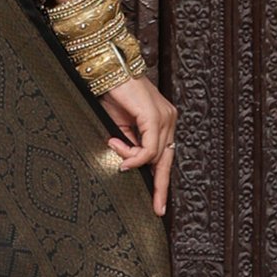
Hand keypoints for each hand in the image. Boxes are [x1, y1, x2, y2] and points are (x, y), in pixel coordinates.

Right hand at [97, 73, 177, 215]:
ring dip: (130, 159)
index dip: (161, 181)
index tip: (157, 203)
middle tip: (157, 209)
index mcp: (162, 122)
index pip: (165, 156)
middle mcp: (169, 120)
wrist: (108, 67)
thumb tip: (127, 164)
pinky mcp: (155, 116)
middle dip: (161, 187)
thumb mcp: (119, 125)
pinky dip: (133, 155)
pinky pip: (148, 149)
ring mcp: (165, 118)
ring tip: (112, 147)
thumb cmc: (111, 93)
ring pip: (155, 156)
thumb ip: (128, 144)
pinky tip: (117, 148)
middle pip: (167, 161)